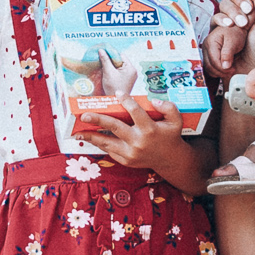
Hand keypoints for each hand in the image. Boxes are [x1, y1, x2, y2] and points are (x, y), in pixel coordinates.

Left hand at [72, 99, 186, 167]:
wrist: (169, 160)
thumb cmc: (170, 136)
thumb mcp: (176, 120)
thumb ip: (168, 107)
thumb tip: (154, 100)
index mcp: (150, 129)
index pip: (135, 112)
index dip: (126, 101)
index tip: (118, 93)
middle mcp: (138, 142)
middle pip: (115, 128)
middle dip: (98, 120)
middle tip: (84, 115)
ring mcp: (131, 153)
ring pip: (107, 143)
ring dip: (91, 137)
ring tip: (78, 132)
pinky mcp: (126, 161)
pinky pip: (110, 150)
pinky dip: (100, 143)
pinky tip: (91, 138)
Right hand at [99, 49, 140, 97]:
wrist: (115, 102)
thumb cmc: (113, 88)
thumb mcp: (108, 72)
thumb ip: (105, 60)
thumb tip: (101, 50)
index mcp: (131, 68)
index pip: (121, 56)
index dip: (112, 54)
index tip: (103, 54)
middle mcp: (132, 71)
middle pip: (120, 61)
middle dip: (111, 60)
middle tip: (102, 59)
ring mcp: (130, 76)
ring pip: (119, 66)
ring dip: (111, 66)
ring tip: (104, 66)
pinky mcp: (126, 80)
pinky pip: (119, 72)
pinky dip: (113, 71)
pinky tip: (107, 72)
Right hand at [204, 21, 246, 75]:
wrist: (235, 28)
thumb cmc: (235, 33)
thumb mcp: (233, 42)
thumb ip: (228, 54)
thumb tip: (224, 67)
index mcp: (211, 42)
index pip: (214, 61)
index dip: (223, 69)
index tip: (233, 70)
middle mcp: (205, 47)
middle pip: (209, 66)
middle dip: (221, 72)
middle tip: (232, 72)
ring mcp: (205, 51)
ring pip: (208, 68)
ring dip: (219, 72)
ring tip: (230, 71)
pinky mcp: (208, 54)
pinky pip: (210, 67)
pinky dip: (217, 71)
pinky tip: (225, 70)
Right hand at [210, 0, 254, 70]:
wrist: (249, 68)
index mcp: (252, 9)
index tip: (252, 1)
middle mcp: (239, 13)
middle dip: (239, 3)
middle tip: (247, 15)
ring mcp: (227, 22)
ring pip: (223, 6)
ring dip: (231, 13)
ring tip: (239, 25)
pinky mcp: (216, 32)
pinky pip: (214, 20)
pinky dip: (221, 21)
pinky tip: (228, 26)